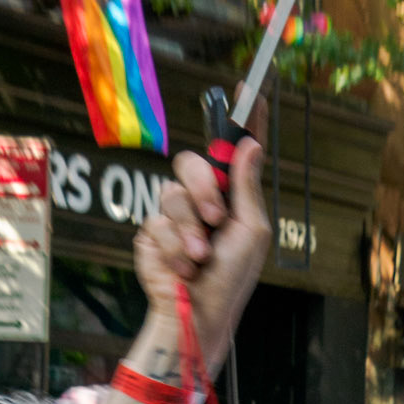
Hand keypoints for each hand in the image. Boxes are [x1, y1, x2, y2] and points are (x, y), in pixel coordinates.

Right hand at [133, 136, 270, 367]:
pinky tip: (183, 267)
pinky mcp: (152, 233)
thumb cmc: (231, 278)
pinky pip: (157, 221)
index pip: (233, 150)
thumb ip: (247, 188)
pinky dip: (174, 246)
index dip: (242, 118)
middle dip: (203, 189)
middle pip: (192, 162)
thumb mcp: (251, 232)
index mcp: (231, 197)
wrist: (199, 313)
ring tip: (200, 257)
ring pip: (171, 192)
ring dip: (190, 228)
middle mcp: (202, 200)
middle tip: (216, 218)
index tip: (246, 89)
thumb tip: (251, 145)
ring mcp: (175, 215)